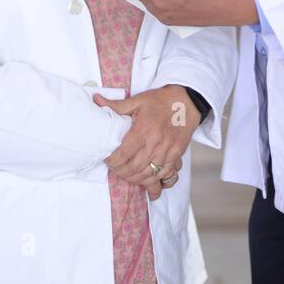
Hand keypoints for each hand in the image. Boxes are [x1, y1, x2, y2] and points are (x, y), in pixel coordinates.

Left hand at [94, 84, 199, 198]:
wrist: (186, 101)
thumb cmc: (160, 100)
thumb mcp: (137, 100)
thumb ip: (116, 106)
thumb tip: (96, 100)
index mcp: (143, 129)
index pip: (123, 155)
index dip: (112, 162)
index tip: (107, 160)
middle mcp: (156, 143)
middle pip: (134, 168)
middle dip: (121, 172)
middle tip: (115, 169)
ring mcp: (168, 151)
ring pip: (149, 175)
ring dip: (136, 179)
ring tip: (127, 176)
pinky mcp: (177, 155)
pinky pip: (165, 175)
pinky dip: (155, 182)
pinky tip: (148, 184)